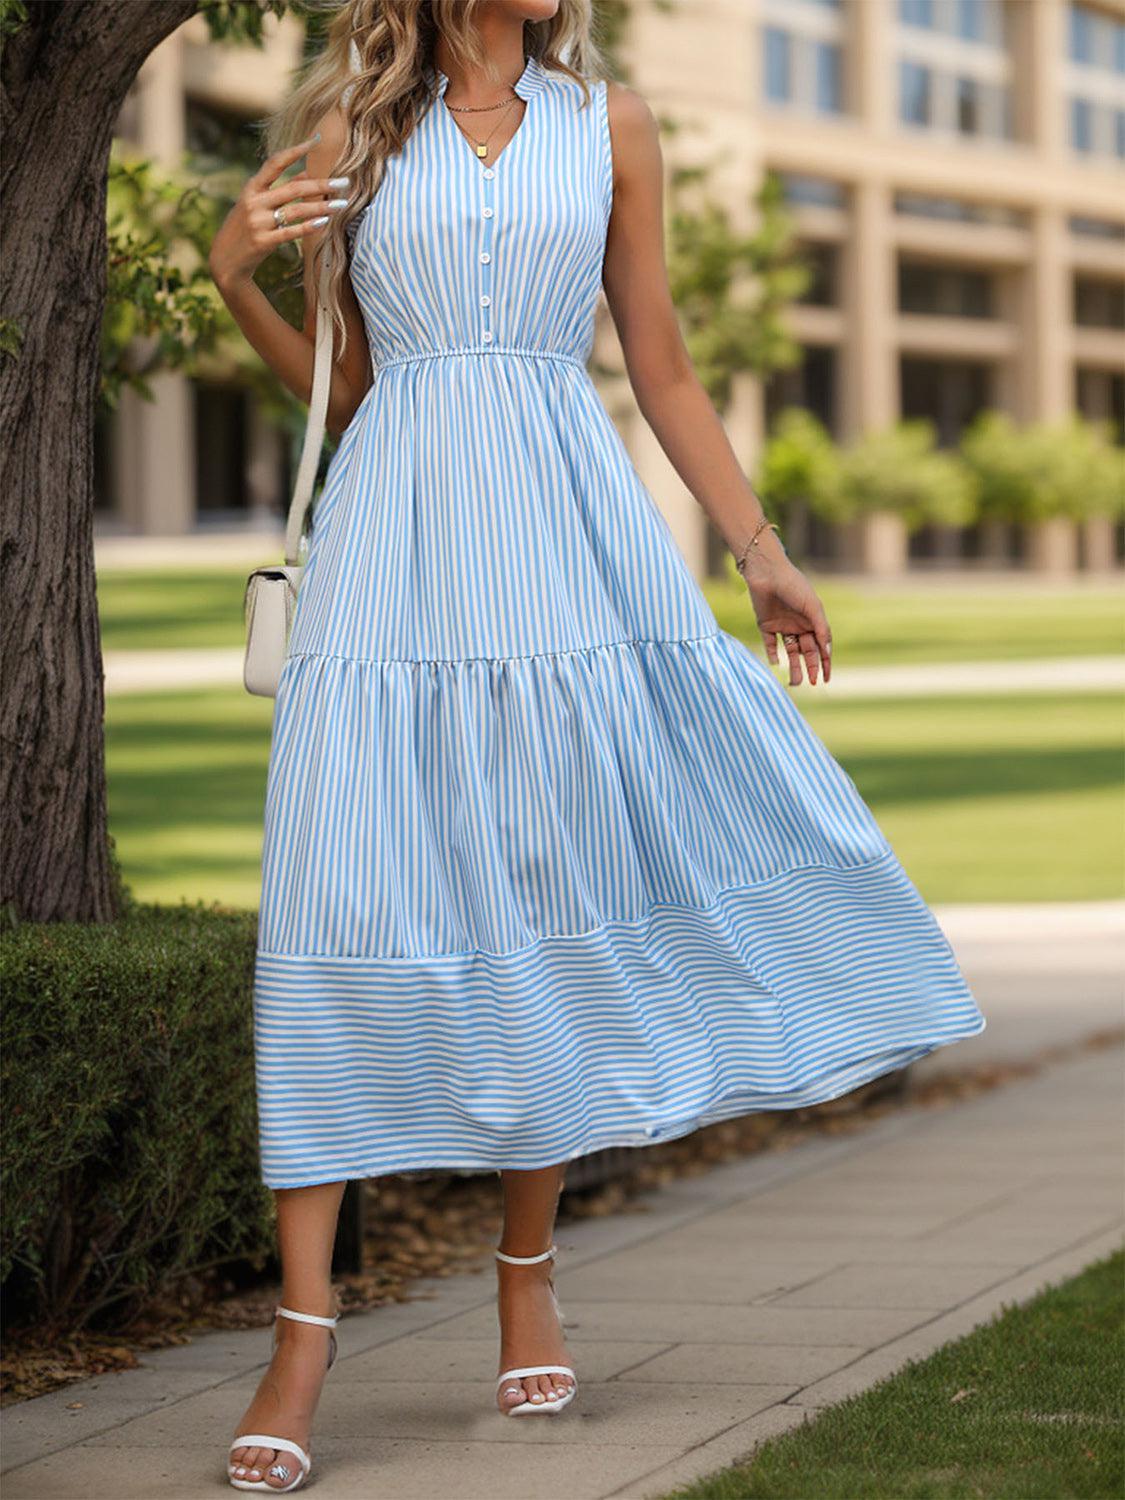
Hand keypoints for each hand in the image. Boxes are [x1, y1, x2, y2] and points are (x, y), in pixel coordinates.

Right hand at [208, 134, 348, 291]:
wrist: (224, 260)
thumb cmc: (245, 229)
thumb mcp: (255, 204)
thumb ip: (279, 189)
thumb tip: (308, 174)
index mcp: (251, 188)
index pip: (275, 163)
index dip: (295, 150)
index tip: (315, 141)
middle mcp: (254, 202)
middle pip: (293, 188)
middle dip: (321, 184)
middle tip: (344, 182)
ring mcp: (258, 222)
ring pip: (296, 210)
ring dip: (321, 207)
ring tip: (341, 205)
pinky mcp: (263, 242)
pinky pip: (291, 232)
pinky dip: (309, 226)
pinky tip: (324, 222)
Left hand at [739, 550, 832, 686]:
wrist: (768, 572)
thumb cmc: (795, 586)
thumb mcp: (812, 607)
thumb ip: (821, 630)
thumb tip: (828, 652)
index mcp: (813, 621)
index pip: (821, 647)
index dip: (824, 663)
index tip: (825, 679)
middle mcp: (799, 626)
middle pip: (807, 652)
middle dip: (810, 668)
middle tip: (810, 683)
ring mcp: (783, 626)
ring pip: (790, 652)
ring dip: (793, 667)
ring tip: (794, 682)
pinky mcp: (766, 625)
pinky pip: (770, 645)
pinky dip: (773, 655)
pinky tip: (777, 664)